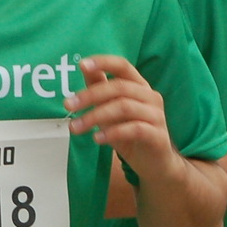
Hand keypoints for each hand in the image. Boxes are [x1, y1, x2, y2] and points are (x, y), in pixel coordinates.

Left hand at [64, 55, 178, 182]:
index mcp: (139, 86)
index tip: (82, 64)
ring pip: (124, 107)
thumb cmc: (130, 134)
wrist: (155, 164)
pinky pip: (134, 129)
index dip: (103, 62)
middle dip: (90, 95)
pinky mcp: (158, 135)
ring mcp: (156, 115)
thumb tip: (84, 67)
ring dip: (95, 116)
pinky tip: (97, 138)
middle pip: (119, 87)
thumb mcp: (110, 109)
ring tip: (76, 127)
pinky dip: (112, 132)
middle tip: (68, 105)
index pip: (123, 66)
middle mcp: (150, 96)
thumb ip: (100, 88)